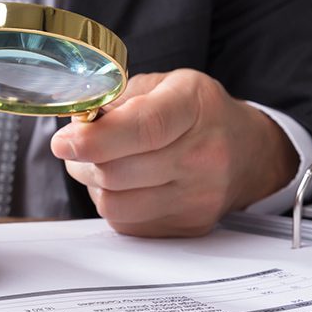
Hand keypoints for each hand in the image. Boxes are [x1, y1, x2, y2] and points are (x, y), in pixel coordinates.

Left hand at [51, 68, 297, 236]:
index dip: (95, 138)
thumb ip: (119, 99)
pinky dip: (114, 204)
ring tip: (103, 164)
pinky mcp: (188, 227)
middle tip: (76, 145)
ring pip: (115, 204)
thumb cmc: (200, 113)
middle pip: (118, 172)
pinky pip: (127, 224)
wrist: (248, 152)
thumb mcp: (166, 85)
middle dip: (82, 159)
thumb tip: (76, 126)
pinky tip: (126, 184)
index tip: (63, 142)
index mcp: (195, 106)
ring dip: (94, 185)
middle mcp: (203, 156)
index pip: (144, 128)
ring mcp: (198, 198)